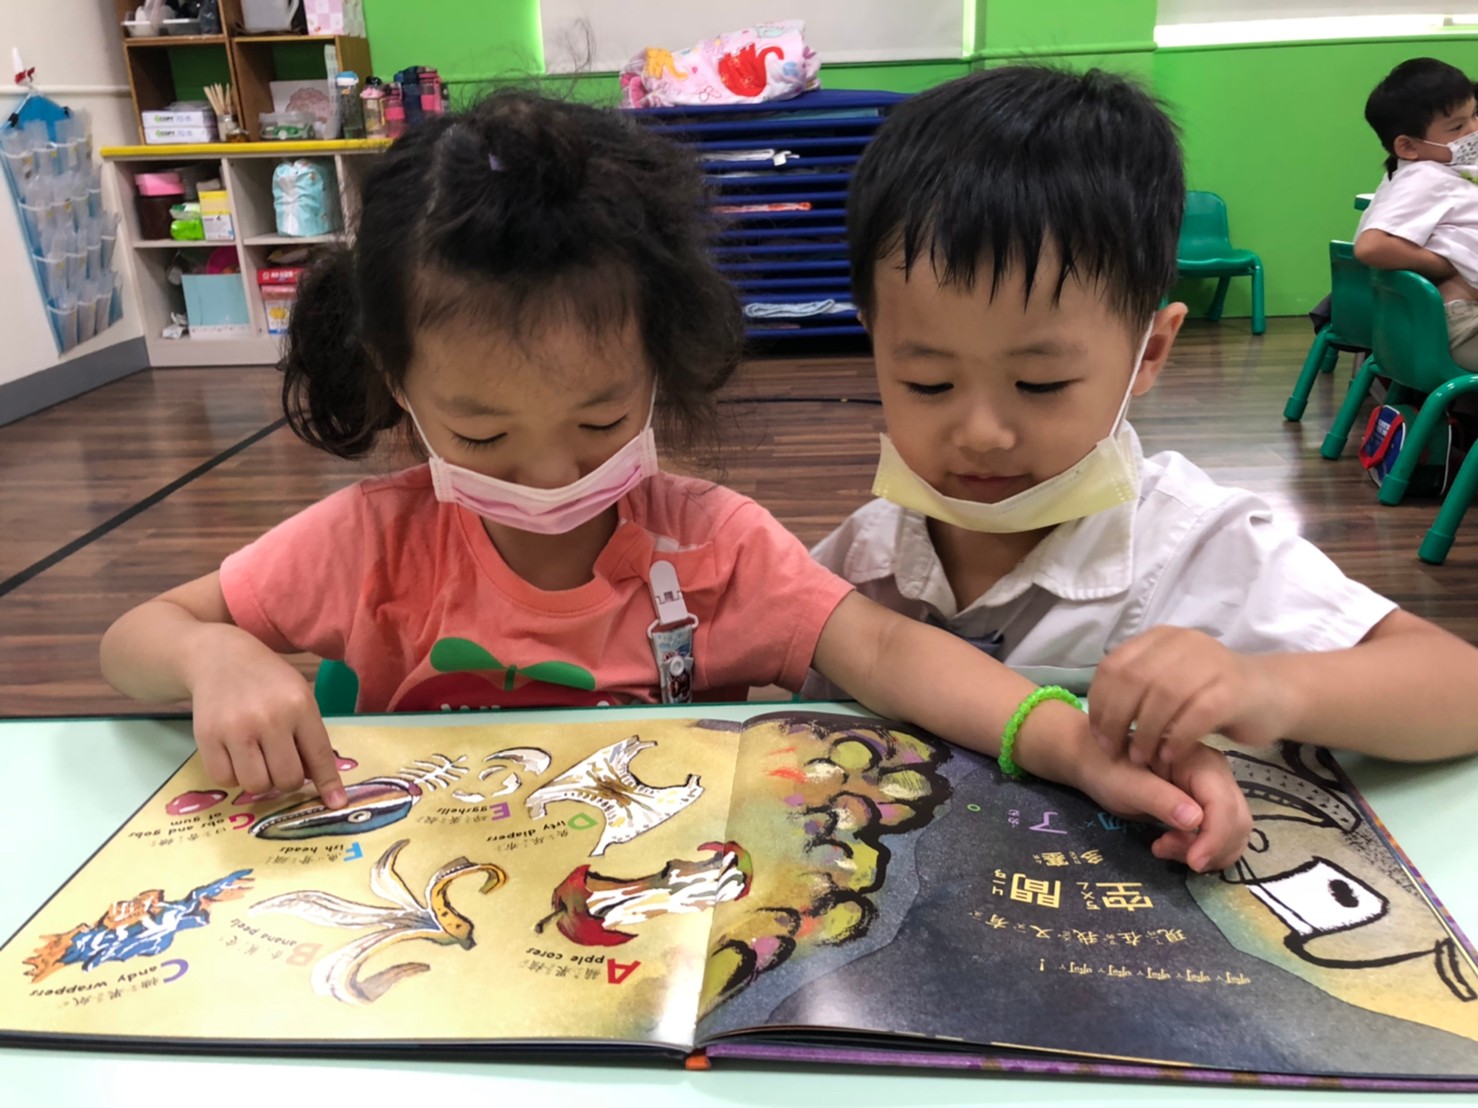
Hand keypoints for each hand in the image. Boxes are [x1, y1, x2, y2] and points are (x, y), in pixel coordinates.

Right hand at [185, 628, 346, 806]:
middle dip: (289, 781)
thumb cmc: (268, 681)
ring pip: (256, 785)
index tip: (335, 803)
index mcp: (299, 706)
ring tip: (259, 760)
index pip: (319, 756)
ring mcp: (235, 729)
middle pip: (287, 779)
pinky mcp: (206, 737)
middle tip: (283, 766)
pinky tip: (237, 756)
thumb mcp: (299, 697)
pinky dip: (233, 776)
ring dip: (261, 781)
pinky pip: (225, 780)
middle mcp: (269, 719)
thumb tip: (320, 781)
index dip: (328, 784)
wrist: (220, 658)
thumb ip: (310, 736)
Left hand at [1072, 739, 1251, 872]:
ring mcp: (1215, 791)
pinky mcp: (1208, 807)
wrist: (1096, 761)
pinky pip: (1221, 836)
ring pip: (1234, 833)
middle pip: (1236, 822)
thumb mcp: (1126, 783)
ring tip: (1163, 847)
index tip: (1193, 862)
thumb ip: (1159, 799)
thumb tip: (1196, 821)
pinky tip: (1170, 846)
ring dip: (1206, 852)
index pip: (1224, 806)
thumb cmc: (1107, 767)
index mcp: (1199, 761)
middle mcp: (1216, 774)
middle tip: (1164, 849)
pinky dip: (1204, 850)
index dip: (1214, 838)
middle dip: (1209, 848)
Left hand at [1089, 627, 1291, 767]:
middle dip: (1117, 719)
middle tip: (1114, 750)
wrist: (1273, 695)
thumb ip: (1138, 689)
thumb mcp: (1169, 682)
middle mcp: (1183, 643)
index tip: (1098, 734)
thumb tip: (1099, 716)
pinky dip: (1177, 738)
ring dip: (1145, 732)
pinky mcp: (1233, 689)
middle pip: (1133, 679)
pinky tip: (1169, 756)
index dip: (1100, 702)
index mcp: (1161, 639)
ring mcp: (1210, 662)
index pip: (1114, 666)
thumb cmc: (1212, 695)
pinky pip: (1196, 714)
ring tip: (1140, 757)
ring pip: (1162, 695)